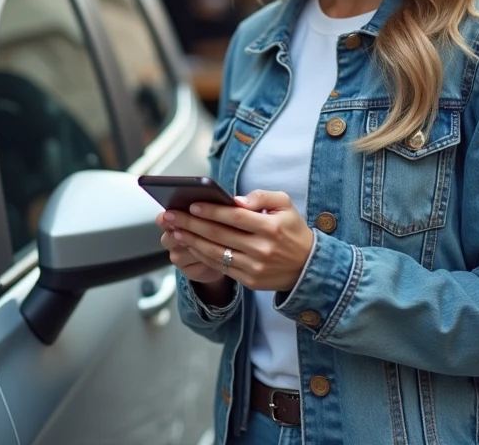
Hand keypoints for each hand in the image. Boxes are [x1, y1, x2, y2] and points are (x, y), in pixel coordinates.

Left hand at [161, 190, 314, 292]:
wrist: (307, 267)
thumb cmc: (293, 230)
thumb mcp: (285, 205)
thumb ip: (262, 196)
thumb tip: (237, 200)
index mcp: (271, 228)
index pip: (235, 217)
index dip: (211, 211)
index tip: (192, 205)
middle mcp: (262, 249)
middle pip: (220, 235)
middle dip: (192, 224)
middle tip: (171, 216)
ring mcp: (255, 267)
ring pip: (216, 253)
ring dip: (192, 242)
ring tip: (176, 231)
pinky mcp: (250, 281)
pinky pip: (221, 267)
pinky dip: (203, 256)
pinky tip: (191, 247)